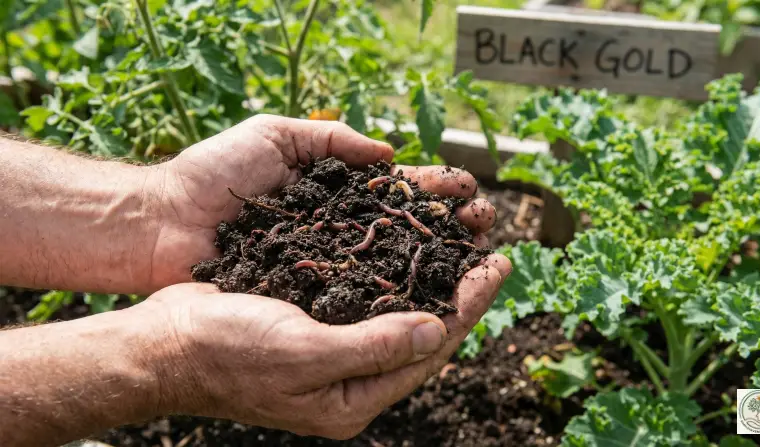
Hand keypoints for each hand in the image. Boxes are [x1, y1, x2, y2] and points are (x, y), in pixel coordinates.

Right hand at [141, 252, 510, 438]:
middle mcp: (350, 377)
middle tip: (491, 247)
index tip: (498, 265)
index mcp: (354, 398)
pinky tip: (405, 243)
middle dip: (458, 288)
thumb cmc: (227, 352)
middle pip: (421, 329)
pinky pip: (367, 293)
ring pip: (398, 308)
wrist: (164, 341)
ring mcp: (334, 349)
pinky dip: (391, 267)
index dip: (468, 306)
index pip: (429, 348)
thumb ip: (373, 347)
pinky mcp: (315, 320)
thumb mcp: (304, 354)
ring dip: (429, 273)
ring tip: (459, 237)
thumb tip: (437, 330)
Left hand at [146, 114, 497, 291]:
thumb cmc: (212, 175)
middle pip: (406, 230)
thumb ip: (332, 138)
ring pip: (392, 267)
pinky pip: (361, 300)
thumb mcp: (274, 135)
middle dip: (449, 225)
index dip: (436, 189)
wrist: (162, 223)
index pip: (398, 190)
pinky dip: (398, 298)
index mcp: (334, 192)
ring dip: (437, 262)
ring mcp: (326, 267)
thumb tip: (390, 153)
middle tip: (486, 224)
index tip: (470, 190)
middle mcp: (337, 233)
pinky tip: (432, 296)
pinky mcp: (309, 300)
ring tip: (476, 257)